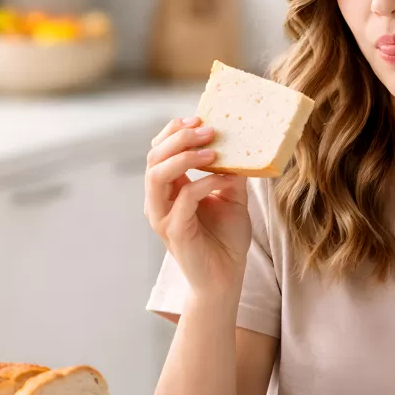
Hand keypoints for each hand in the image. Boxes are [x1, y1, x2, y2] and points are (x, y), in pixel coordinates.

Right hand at [144, 116, 251, 293]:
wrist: (226, 277)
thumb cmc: (225, 239)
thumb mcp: (232, 198)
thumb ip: (229, 173)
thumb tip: (240, 145)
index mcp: (169, 189)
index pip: (159, 151)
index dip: (174, 131)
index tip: (199, 117)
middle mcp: (159, 200)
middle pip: (154, 157)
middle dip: (179, 138)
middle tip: (208, 129)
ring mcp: (162, 215)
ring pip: (157, 175)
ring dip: (185, 157)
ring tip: (213, 151)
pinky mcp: (174, 231)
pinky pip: (183, 198)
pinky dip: (204, 183)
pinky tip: (224, 179)